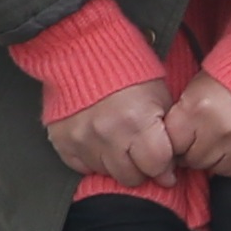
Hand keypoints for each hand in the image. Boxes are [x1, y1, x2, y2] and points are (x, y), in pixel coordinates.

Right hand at [46, 82, 179, 186]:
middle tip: (141, 152)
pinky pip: (83, 168)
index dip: (164, 166)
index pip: (156, 166)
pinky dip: (94, 160)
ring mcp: (83, 140)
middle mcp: (108, 135)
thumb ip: (167, 135)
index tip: (165, 164)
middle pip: (132, 177)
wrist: (83, 53)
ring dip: (117, 163)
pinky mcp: (63, 142)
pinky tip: (100, 142)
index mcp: (137, 121)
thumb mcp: (160, 97)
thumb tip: (168, 173)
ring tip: (119, 141)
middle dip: (142, 168)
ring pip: (108, 174)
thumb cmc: (127, 73)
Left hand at [164, 73, 230, 181]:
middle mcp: (223, 132)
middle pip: (195, 160)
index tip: (187, 134)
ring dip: (223, 157)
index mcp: (199, 110)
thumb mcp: (199, 87)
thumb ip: (182, 118)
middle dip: (200, 149)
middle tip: (214, 130)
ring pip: (220, 170)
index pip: (171, 146)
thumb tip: (169, 153)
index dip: (179, 140)